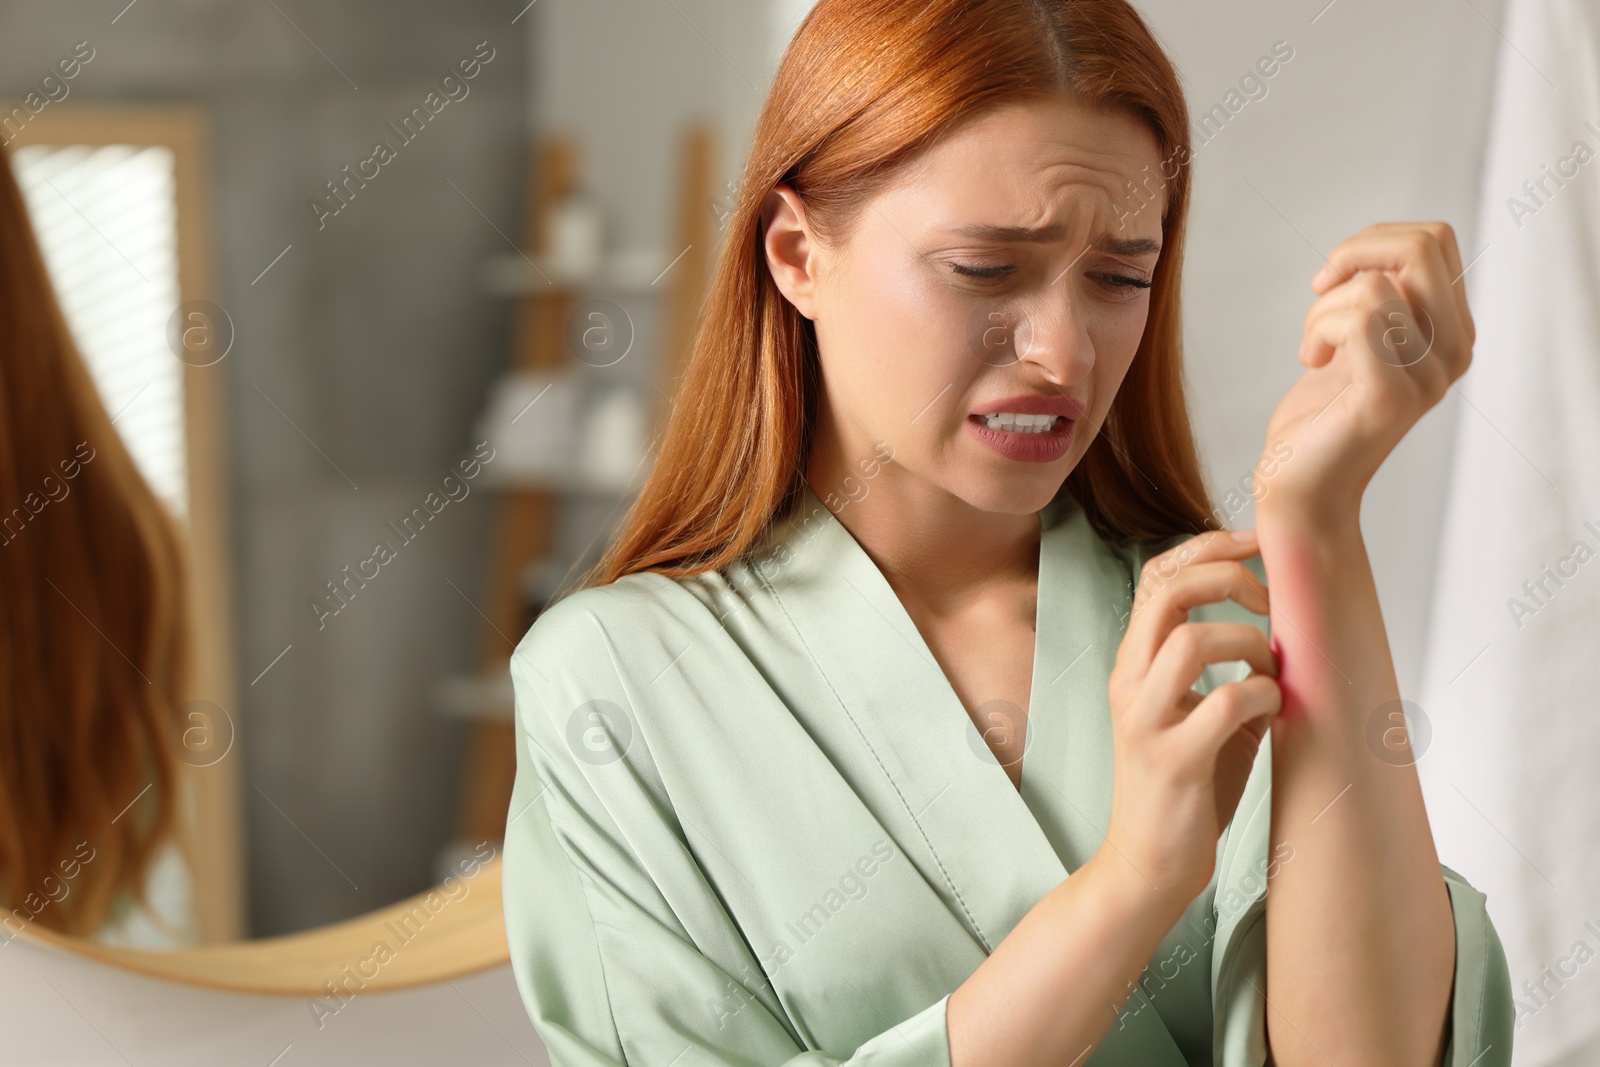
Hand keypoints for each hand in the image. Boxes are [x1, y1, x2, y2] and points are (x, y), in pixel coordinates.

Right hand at [1102, 530, 1280, 903]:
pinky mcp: (1172, 760)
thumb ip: (1224, 669)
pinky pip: (1224, 702)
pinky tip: (1270, 711)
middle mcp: (1129, 682)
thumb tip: (1283, 629)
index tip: (1258, 543)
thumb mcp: (1196, 713)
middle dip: (1231, 577)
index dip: (1209, 546)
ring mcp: (1145, 720)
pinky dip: (1261, 695)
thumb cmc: (1183, 789)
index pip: (1157, 576)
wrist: (1146, 865)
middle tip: (1269, 601)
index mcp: (1133, 664)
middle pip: (1169, 590)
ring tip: (1270, 669)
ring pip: (1192, 639)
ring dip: (1249, 643)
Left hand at [1262, 222, 1475, 524]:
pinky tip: (1311, 361)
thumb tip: (1379, 247)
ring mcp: (1428, 376)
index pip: (1434, 240)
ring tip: (1313, 348)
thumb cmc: (1319, 415)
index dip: (1373, 242)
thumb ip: (1384, 295)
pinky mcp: (1391, 395)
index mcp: (1454, 333)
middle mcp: (1454, 353)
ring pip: (1375, 284)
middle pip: (1422, 245)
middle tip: (1320, 293)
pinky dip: (1317, 329)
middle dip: (1354, 252)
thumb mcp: (1358, 340)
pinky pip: (1359, 317)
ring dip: (1322, 308)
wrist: (1302, 488)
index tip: (1334, 282)